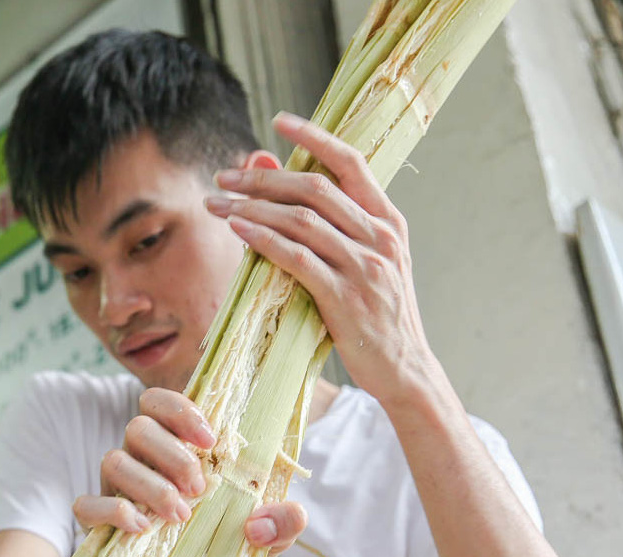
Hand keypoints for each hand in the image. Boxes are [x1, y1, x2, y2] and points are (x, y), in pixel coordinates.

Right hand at [73, 388, 307, 551]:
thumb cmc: (230, 545)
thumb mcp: (268, 537)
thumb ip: (284, 524)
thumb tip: (279, 516)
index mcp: (176, 445)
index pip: (158, 402)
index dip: (180, 411)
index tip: (210, 441)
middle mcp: (142, 459)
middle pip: (137, 427)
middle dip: (171, 455)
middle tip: (200, 489)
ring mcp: (118, 490)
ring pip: (112, 460)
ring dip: (148, 484)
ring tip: (180, 515)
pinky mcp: (99, 523)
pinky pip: (85, 505)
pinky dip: (110, 512)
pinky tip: (141, 528)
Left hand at [204, 111, 437, 409]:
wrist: (405, 368)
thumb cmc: (376, 314)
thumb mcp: (364, 262)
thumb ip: (329, 224)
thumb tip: (281, 181)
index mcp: (388, 222)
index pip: (352, 162)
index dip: (316, 137)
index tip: (280, 121)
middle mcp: (380, 237)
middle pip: (315, 188)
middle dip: (263, 178)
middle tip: (223, 177)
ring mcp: (365, 267)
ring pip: (301, 220)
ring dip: (252, 208)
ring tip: (217, 205)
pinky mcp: (345, 298)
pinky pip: (297, 258)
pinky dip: (264, 240)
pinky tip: (238, 231)